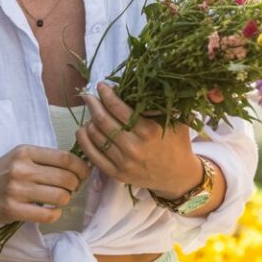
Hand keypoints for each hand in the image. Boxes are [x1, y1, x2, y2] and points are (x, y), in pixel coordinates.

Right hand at [0, 145, 89, 225]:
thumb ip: (43, 159)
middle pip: (66, 178)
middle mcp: (21, 169)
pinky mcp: (13, 210)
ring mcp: (16, 190)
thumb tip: (77, 165)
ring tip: (59, 200)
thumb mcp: (18, 158)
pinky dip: (55, 214)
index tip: (84, 174)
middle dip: (75, 186)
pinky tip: (51, 211)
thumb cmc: (0, 175)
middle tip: (72, 189)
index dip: (81, 167)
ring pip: (60, 196)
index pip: (64, 158)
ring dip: (66, 200)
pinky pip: (48, 214)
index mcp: (25, 152)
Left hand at [75, 82, 201, 197]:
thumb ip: (157, 104)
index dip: (106, 94)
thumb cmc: (176, 143)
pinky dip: (84, 141)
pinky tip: (82, 130)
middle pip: (102, 120)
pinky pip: (92, 156)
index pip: (118, 108)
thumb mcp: (174, 120)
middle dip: (93, 104)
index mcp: (149, 130)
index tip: (101, 86)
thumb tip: (135, 85)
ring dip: (89, 120)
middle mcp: (134, 147)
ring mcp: (124, 163)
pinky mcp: (117, 174)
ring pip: (95, 136)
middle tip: (88, 96)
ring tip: (91, 113)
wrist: (178, 176)